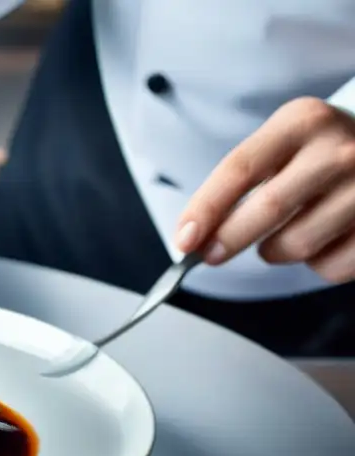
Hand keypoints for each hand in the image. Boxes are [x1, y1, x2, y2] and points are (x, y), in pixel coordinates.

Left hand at [176, 97, 354, 283]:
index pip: (240, 170)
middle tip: (211, 254)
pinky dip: (315, 264)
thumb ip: (239, 181)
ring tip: (281, 235)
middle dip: (228, 239)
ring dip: (274, 252)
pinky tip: (322, 240)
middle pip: (268, 209)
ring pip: (296, 245)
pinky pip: (328, 266)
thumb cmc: (316, 154)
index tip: (184, 240)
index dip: (205, 210)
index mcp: (303, 122)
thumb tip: (193, 236)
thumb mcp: (281, 144)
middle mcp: (339, 151)